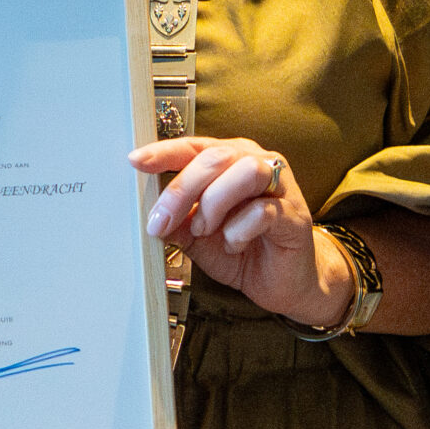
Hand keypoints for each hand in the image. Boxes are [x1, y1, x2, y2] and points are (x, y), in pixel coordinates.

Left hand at [127, 135, 351, 329]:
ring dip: (215, 203)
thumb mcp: (196, 235)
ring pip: (244, 172)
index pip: (194, 146)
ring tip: (204, 230)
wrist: (283, 282)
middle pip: (215, 157)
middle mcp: (256, 163)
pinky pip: (263, 211)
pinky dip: (239, 229)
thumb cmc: (241, 248)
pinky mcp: (294, 215)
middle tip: (162, 221)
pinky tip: (233, 243)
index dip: (164, 152)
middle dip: (182, 189)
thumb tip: (147, 211)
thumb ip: (175, 219)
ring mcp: (280, 187)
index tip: (135, 161)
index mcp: (230, 159)